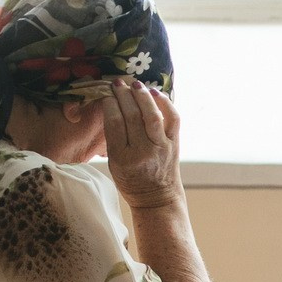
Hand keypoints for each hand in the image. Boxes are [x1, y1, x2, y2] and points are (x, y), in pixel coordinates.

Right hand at [102, 78, 182, 210]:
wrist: (157, 198)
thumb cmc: (131, 180)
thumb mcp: (113, 163)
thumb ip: (112, 137)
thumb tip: (112, 105)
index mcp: (122, 158)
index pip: (115, 122)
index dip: (110, 103)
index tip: (107, 94)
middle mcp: (143, 152)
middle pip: (132, 115)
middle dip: (124, 95)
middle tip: (118, 83)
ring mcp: (161, 148)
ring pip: (152, 115)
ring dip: (143, 95)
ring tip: (135, 84)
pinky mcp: (175, 145)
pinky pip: (173, 119)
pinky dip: (165, 103)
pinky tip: (155, 93)